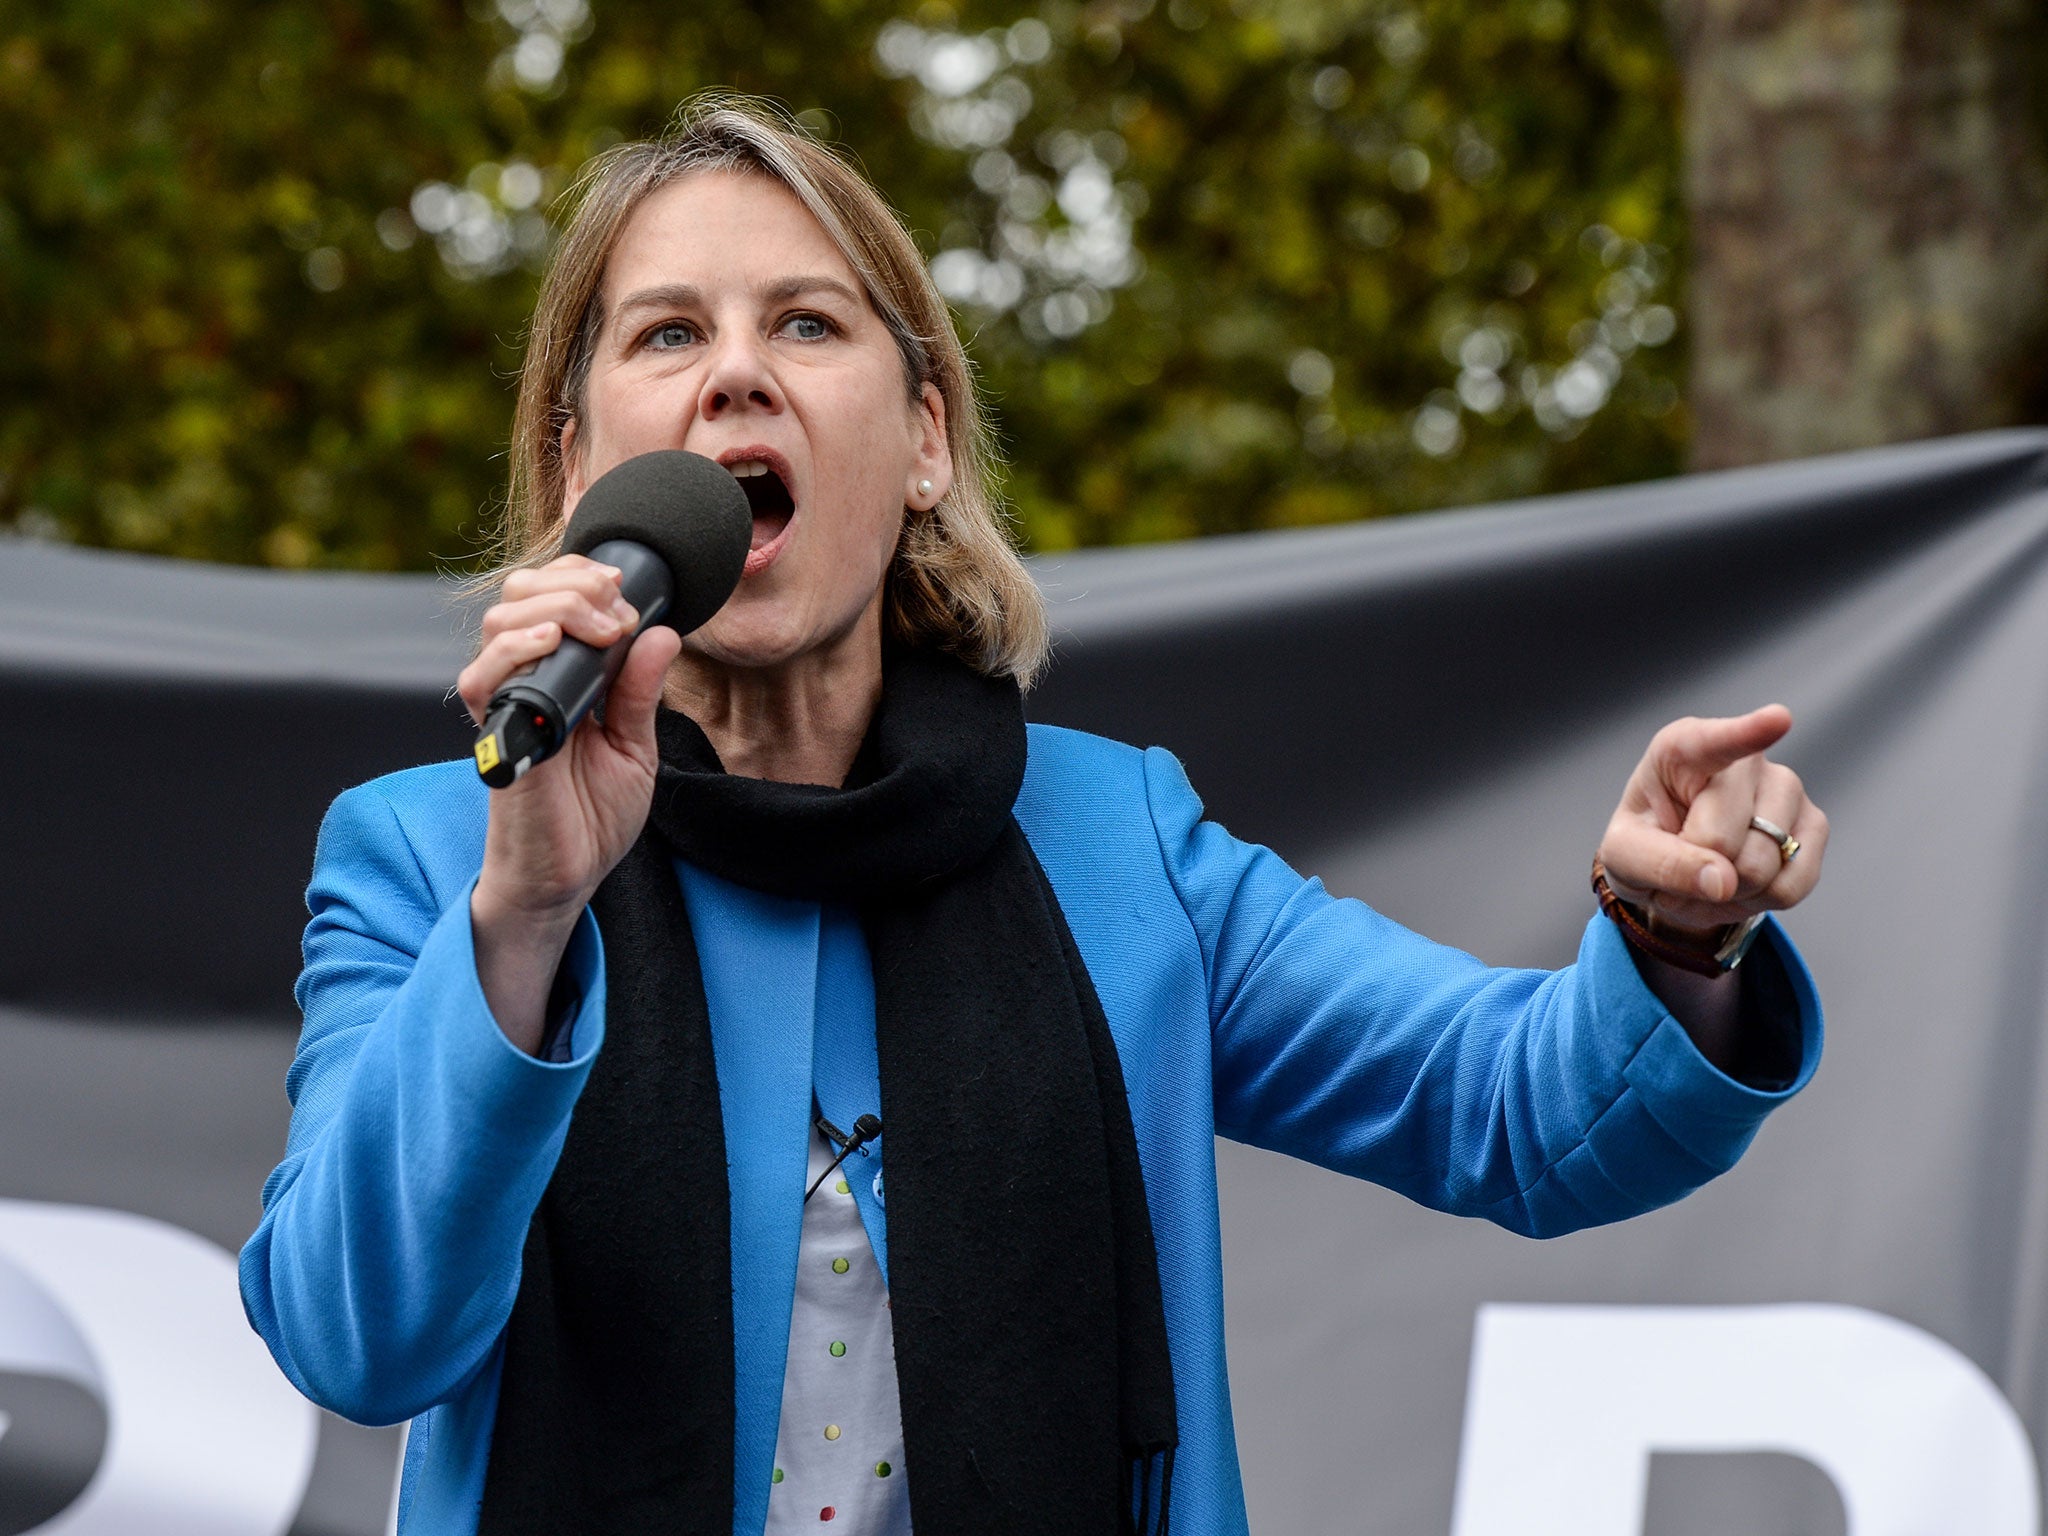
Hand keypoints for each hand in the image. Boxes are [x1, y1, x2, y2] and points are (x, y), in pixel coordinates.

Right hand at [456, 554, 682, 1048]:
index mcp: (561, 676)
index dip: (581, 576)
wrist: (569, 876)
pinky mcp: (496, 736)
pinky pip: (480, 679)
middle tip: (617, 607)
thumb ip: (640, 690)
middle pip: (520, 595)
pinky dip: (512, 649)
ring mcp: (508, 705)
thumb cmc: (594, 816)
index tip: (625, 586)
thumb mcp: (634, 746)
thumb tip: (663, 633)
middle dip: (572, 583)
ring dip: (554, 607)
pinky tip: (549, 642)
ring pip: (500, 623)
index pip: (550, 597)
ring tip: (599, 626)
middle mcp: (527, 682)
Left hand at [1598, 705, 1828, 937]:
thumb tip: (1723, 881)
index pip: (1717, 741)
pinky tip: (1739, 884)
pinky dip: (1757, 901)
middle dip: (1695, 870)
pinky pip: (1791, 886)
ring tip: (1708, 871)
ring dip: (1727, 891)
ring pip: (1761, 866)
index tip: (1779, 718)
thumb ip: (1663, 864)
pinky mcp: (1813, 825)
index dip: (1749, 732)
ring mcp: (1786, 789)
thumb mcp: (1625, 856)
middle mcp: (1744, 760)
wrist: (1674, 870)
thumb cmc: (1645, 844)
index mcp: (1683, 749)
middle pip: (1722, 839)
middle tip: (1682, 861)